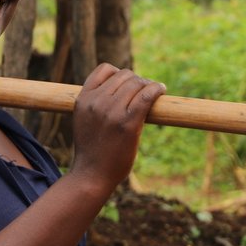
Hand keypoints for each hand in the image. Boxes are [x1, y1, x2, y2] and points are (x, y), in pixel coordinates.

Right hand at [69, 63, 166, 193]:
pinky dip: (157, 89)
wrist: (91, 175)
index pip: (105, 69)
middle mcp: (96, 102)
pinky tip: (161, 90)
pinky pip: (146, 95)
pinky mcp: (127, 123)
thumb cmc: (92, 151)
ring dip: (148, 86)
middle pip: (125, 76)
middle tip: (146, 92)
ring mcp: (111, 111)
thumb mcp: (84, 120)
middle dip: (138, 82)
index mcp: (83, 99)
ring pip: (136, 83)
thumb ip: (96, 103)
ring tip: (154, 93)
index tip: (128, 86)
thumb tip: (121, 91)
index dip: (119, 74)